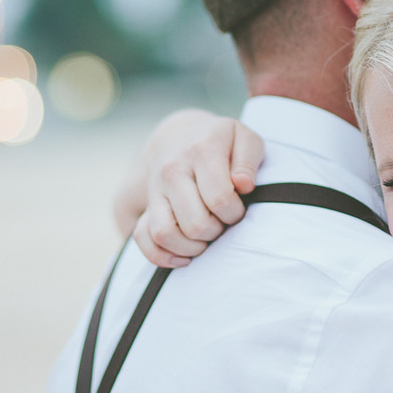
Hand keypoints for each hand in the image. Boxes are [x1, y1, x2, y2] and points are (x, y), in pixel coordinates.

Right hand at [113, 109, 263, 266]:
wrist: (183, 135)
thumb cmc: (223, 142)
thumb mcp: (244, 139)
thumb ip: (249, 161)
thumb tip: (243, 186)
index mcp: (201, 151)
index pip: (220, 199)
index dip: (236, 212)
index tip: (239, 206)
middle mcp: (173, 170)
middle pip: (195, 223)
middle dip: (217, 231)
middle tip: (224, 220)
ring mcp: (156, 188)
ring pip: (165, 234)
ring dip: (192, 247)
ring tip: (207, 236)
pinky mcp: (147, 204)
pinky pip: (143, 238)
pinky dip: (163, 256)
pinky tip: (185, 257)